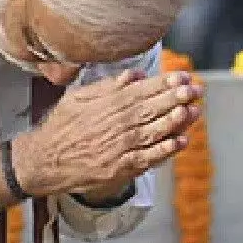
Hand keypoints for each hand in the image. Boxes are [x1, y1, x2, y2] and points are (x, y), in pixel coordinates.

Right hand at [15, 70, 201, 196]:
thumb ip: (108, 85)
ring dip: (176, 121)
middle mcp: (117, 123)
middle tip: (197, 91)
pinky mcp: (121, 167)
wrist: (45, 160)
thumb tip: (135, 75)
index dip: (166, 83)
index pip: (143, 90)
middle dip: (177, 98)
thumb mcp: (79, 97)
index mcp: (109, 103)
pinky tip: (181, 141)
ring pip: (154, 131)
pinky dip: (165, 149)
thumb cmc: (62, 126)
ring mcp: (120, 146)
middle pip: (153, 108)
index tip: (184, 77)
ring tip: (194, 111)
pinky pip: (148, 157)